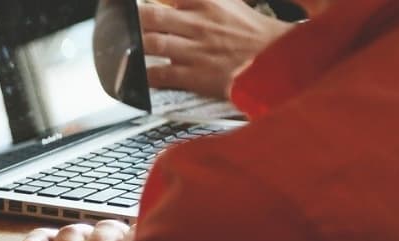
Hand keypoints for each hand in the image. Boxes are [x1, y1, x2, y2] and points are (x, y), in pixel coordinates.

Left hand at [140, 0, 292, 97]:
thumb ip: (198, 0)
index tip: (126, 4)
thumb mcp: (229, 2)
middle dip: (132, 19)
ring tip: (125, 46)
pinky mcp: (196, 75)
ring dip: (134, 45)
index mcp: (207, 2)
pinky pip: (160, 74)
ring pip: (152, 44)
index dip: (146, 0)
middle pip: (151, 17)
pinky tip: (136, 73)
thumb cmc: (253, 32)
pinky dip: (144, 74)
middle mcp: (199, 24)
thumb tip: (174, 1)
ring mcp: (196, 51)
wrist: (278, 60)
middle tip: (120, 22)